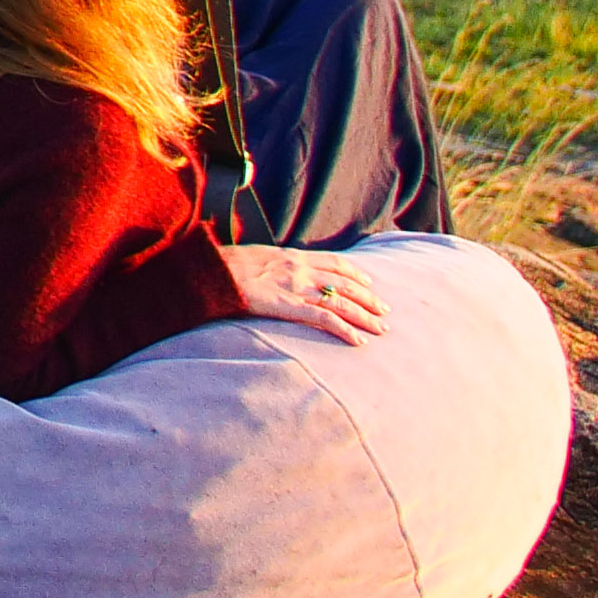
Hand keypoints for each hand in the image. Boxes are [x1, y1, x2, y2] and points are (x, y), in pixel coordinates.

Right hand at [226, 242, 390, 342]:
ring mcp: (298, 289)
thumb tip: (278, 271)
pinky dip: (345, 331)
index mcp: (294, 256)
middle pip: (346, 284)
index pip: (335, 263)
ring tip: (381, 328)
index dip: (355, 273)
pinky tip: (358, 341)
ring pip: (343, 303)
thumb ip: (275, 264)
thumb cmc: (227, 265)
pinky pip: (325, 320)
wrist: (213, 272)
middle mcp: (302, 270)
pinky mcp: (291, 307)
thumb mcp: (257, 257)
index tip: (368, 282)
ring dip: (365, 316)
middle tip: (384, 310)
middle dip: (368, 298)